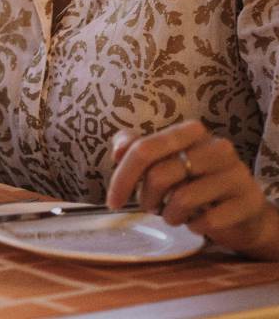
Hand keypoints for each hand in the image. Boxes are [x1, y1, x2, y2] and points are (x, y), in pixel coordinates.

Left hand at [108, 120, 278, 259]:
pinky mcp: (248, 202)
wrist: (243, 209)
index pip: (144, 149)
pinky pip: (208, 220)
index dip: (122, 177)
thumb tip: (118, 150)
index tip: (112, 202)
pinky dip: (194, 227)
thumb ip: (137, 149)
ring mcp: (236, 174)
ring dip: (170, 215)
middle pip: (159, 175)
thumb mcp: (166, 160)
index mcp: (190, 132)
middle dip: (146, 198)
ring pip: (182, 199)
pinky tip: (197, 224)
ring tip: (175, 215)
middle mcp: (216, 147)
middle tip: (150, 207)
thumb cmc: (195, 182)